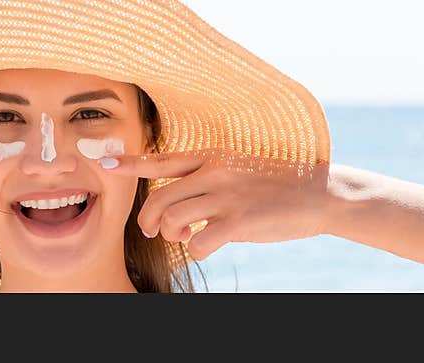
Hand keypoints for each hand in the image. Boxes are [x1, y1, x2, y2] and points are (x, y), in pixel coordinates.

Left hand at [101, 149, 330, 259]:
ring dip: (171, 234)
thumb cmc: (275, 186)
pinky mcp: (239, 220)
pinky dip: (195, 250)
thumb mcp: (237, 171)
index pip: (161, 160)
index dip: (129, 163)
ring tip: (182, 236)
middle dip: (148, 218)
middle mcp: (214, 172)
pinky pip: (198, 242)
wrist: (319, 193)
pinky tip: (207, 247)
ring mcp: (226, 195)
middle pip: (159, 198)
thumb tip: (174, 214)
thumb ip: (203, 183)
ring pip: (172, 219)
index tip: (104, 163)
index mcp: (211, 156)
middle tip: (153, 229)